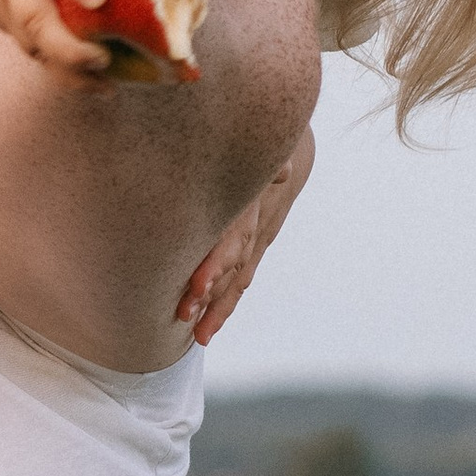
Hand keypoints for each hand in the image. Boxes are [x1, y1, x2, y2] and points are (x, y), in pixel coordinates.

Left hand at [177, 125, 314, 343]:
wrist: (290, 143)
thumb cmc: (261, 140)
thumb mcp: (263, 145)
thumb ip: (267, 159)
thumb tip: (281, 170)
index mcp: (255, 203)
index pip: (236, 240)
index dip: (217, 265)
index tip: (197, 286)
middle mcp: (259, 226)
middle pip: (236, 266)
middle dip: (211, 294)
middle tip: (185, 316)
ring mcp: (260, 237)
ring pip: (239, 279)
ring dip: (218, 306)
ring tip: (198, 335)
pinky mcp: (256, 243)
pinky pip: (241, 277)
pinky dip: (225, 301)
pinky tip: (208, 323)